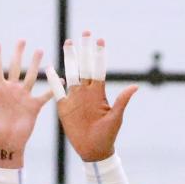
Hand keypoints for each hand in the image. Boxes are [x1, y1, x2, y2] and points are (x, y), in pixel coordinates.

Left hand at [0, 41, 52, 167]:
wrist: (5, 144)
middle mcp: (12, 91)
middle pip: (16, 68)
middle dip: (18, 54)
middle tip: (22, 40)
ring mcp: (24, 98)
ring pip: (31, 76)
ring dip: (35, 64)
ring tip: (39, 50)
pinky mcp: (34, 106)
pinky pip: (45, 95)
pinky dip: (53, 88)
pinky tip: (60, 79)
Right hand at [46, 32, 136, 161]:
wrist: (94, 150)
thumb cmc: (108, 135)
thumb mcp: (116, 118)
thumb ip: (122, 101)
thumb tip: (135, 86)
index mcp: (99, 92)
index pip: (99, 69)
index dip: (99, 55)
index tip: (100, 40)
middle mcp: (86, 91)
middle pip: (85, 66)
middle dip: (85, 49)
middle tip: (85, 32)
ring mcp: (75, 98)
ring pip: (71, 73)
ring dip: (70, 58)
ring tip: (68, 42)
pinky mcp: (64, 107)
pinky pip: (57, 91)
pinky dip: (54, 80)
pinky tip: (49, 68)